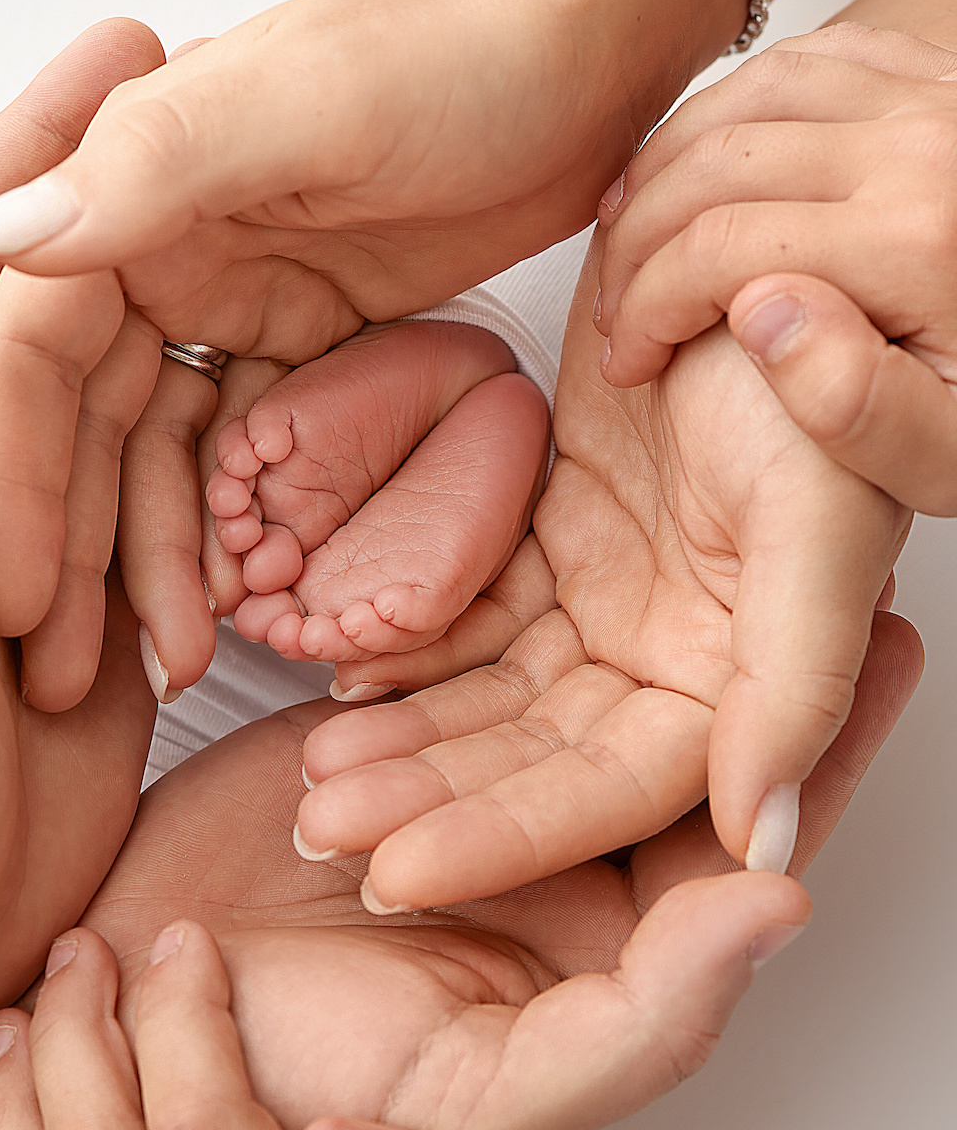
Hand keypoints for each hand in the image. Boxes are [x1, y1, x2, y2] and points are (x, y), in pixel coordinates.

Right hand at [0, 0, 736, 705]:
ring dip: (153, 552)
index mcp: (130, 183)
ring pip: (158, 449)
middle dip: (71, 543)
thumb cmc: (458, 54)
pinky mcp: (300, 331)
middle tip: (67, 665)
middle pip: (82, 417)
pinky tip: (233, 596)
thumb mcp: (304, 101)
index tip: (22, 594)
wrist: (586, 56)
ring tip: (168, 659)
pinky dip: (230, 522)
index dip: (16, 475)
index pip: (34, 348)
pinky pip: (243, 450)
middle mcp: (159, 243)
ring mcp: (230, 293)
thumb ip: (153, 167)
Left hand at [0, 24, 163, 1129]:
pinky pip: (188, 538)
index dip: (49, 140)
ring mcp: (53, 541)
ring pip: (153, 426)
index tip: (132, 44)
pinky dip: (215, 534)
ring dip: (201, 404)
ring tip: (288, 315)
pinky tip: (252, 509)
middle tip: (249, 130)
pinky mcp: (114, 622)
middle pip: (83, 313)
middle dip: (158, 220)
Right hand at [70, 601, 916, 1129]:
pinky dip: (494, 603)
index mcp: (605, 953)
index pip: (741, 837)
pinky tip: (546, 529)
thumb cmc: (300, 1099)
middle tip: (821, 538)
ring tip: (697, 506)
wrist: (122, 1037)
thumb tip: (783, 904)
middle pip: (666, 743)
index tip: (893, 644)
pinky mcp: (384, 754)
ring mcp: (468, 809)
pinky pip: (460, 667)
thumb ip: (651, 1018)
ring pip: (565, 689)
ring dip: (627, 602)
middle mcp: (549, 876)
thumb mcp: (492, 1091)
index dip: (823, 750)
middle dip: (742, 647)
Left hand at [295, 249, 908, 896]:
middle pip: (532, 758)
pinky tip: (340, 666)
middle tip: (325, 829)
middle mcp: (670, 656)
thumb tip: (758, 841)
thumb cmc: (805, 369)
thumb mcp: (814, 522)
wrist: (754, 252)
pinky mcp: (553, 540)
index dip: (504, 841)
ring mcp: (606, 600)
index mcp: (741, 679)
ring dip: (405, 732)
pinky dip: (407, 641)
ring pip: (487, 693)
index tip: (395, 877)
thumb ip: (792, 685)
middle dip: (428, 799)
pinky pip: (466, 611)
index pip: (608, 794)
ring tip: (315, 774)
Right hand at [595, 24, 956, 512]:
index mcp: (916, 241)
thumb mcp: (953, 461)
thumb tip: (760, 314)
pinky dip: (740, 100)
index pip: (715, 249)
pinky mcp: (941, 80)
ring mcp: (934, 98)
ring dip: (670, 160)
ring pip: (749, 93)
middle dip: (637, 240)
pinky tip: (710, 160)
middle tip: (618, 305)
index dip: (643, 308)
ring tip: (634, 229)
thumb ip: (857, 408)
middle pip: (713, 162)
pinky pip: (813, 55)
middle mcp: (923, 148)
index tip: (627, 358)